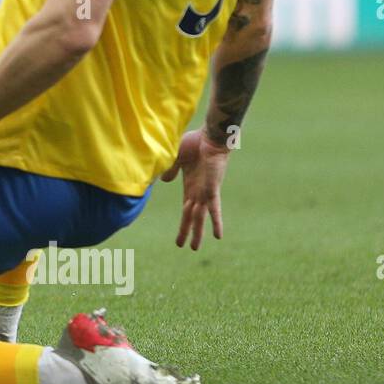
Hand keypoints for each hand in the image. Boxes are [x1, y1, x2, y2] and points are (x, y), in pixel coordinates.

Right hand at [161, 129, 228, 250]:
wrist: (211, 135)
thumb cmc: (195, 142)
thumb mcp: (177, 157)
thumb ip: (171, 170)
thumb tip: (165, 181)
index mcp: (191, 186)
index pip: (186, 209)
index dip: (183, 222)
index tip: (180, 235)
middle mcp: (199, 192)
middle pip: (192, 217)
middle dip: (188, 232)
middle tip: (186, 247)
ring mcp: (206, 192)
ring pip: (200, 217)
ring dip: (198, 232)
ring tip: (194, 248)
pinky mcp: (212, 189)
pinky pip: (214, 209)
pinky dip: (215, 222)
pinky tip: (218, 236)